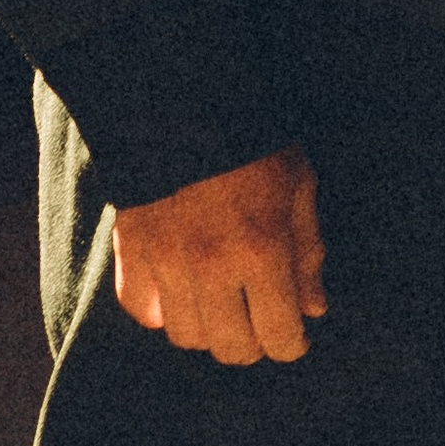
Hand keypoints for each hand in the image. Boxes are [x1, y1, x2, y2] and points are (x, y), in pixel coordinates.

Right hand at [111, 147, 327, 364]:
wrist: (185, 97)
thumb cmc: (254, 139)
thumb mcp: (298, 182)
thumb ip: (307, 250)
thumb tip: (314, 308)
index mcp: (262, 250)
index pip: (278, 337)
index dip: (292, 344)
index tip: (295, 335)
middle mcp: (212, 267)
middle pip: (231, 348)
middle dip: (253, 342)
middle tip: (259, 319)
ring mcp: (166, 262)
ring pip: (187, 337)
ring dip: (209, 328)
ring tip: (222, 303)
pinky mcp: (130, 251)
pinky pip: (142, 310)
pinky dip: (160, 310)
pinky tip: (179, 291)